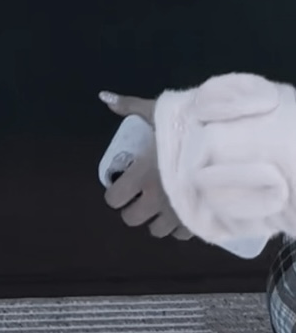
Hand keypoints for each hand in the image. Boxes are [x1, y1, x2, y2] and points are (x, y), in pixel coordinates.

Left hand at [100, 92, 192, 240]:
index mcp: (140, 176)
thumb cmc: (187, 129)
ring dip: (156, 219)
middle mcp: (154, 200)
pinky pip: (181, 235)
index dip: (115, 192)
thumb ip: (130, 107)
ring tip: (163, 203)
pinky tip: (182, 209)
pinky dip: (179, 226)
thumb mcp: (157, 112)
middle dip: (134, 208)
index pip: (114, 199)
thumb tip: (104, 96)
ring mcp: (176, 215)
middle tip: (141, 193)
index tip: (122, 182)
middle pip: (131, 219)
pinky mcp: (197, 223)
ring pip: (156, 231)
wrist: (227, 148)